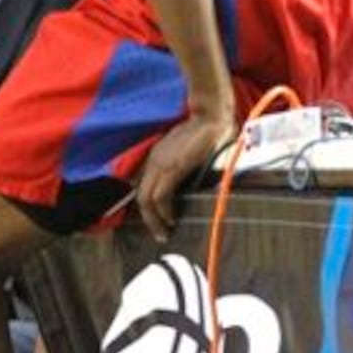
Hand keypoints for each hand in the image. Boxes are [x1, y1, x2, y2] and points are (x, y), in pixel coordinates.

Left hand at [134, 104, 236, 242]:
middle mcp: (154, 162)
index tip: (157, 222)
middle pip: (141, 196)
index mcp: (156, 159)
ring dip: (154, 219)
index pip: (143, 187)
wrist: (211, 117)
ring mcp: (161, 164)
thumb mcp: (185, 154)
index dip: (148, 207)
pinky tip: (171, 219)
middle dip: (149, 219)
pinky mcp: (172, 168)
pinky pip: (161, 195)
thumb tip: (182, 190)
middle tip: (159, 235)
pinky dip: (164, 210)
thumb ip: (178, 169)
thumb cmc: (204, 135)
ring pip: (147, 198)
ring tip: (164, 232)